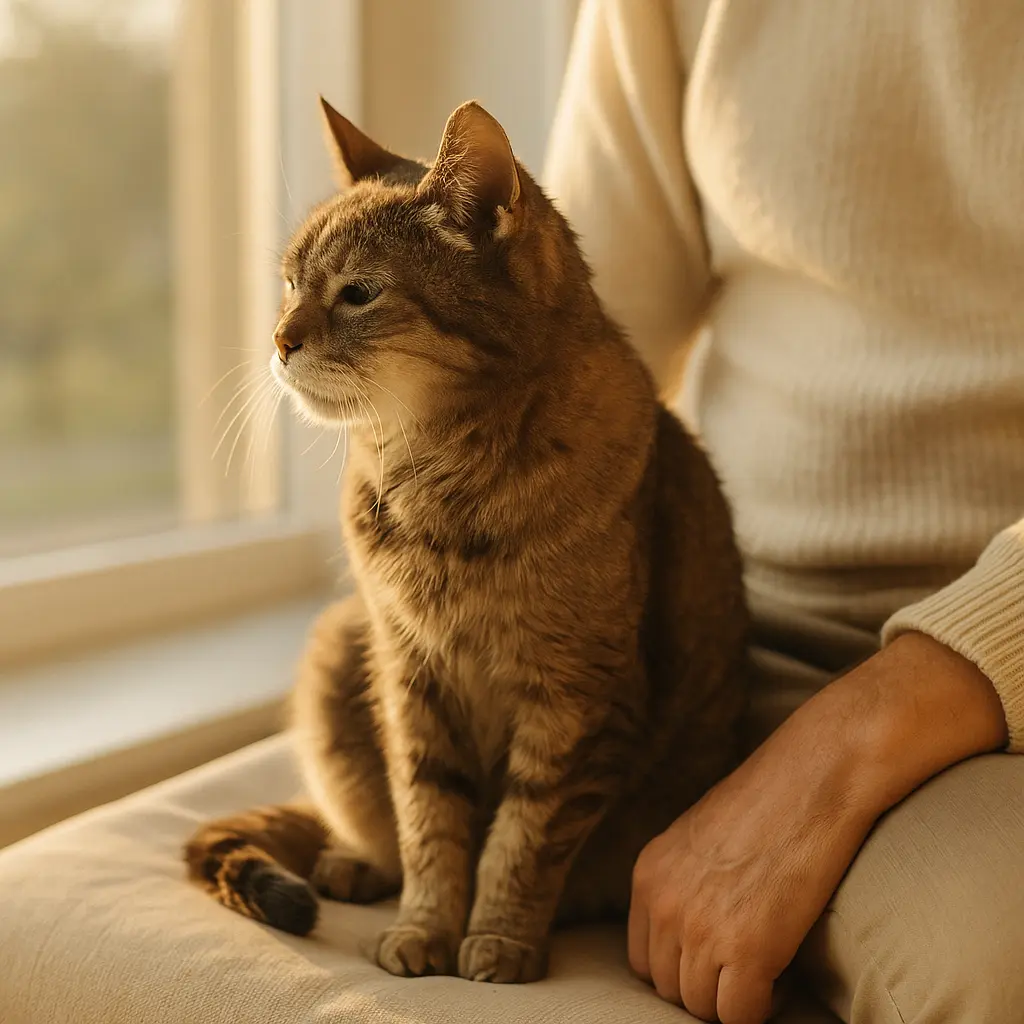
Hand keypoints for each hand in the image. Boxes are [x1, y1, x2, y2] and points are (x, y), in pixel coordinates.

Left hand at [628, 632, 1006, 1022]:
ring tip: (766, 973)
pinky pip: (741, 1015)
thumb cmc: (768, 801)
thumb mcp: (699, 837)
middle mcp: (664, 903)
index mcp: (648, 874)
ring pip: (703, 1008)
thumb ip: (683, 883)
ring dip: (734, 999)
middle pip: (670, 989)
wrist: (814, 777)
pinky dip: (764, 1009)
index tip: (713, 964)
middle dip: (706, 987)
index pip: (642, 960)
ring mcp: (701, 928)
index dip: (680, 969)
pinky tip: (782, 980)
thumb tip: (691, 932)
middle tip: (744, 970)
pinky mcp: (748, 949)